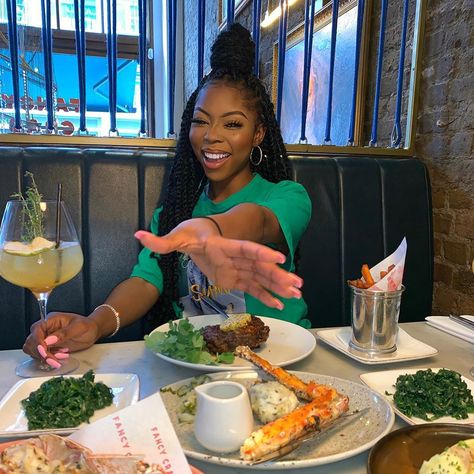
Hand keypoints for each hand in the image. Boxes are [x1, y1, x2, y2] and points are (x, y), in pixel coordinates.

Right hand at [23, 312, 99, 362]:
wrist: (92, 331)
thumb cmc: (87, 326)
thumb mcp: (79, 327)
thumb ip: (64, 333)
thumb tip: (49, 340)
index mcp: (51, 320)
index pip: (36, 329)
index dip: (38, 341)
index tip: (44, 350)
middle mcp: (46, 329)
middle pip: (32, 341)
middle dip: (41, 352)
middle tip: (54, 359)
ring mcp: (46, 338)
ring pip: (34, 350)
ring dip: (44, 357)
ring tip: (60, 357)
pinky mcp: (49, 347)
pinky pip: (41, 355)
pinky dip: (48, 358)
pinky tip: (61, 357)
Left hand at [135, 223, 302, 308]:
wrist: (200, 234)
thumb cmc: (190, 232)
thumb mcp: (176, 236)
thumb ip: (160, 241)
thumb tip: (138, 235)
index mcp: (222, 246)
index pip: (244, 248)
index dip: (261, 253)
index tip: (279, 258)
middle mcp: (235, 257)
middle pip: (259, 266)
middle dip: (278, 274)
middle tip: (298, 283)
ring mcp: (238, 268)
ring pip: (261, 277)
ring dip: (278, 284)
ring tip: (297, 293)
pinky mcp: (236, 278)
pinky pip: (253, 287)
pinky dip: (266, 294)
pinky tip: (281, 303)